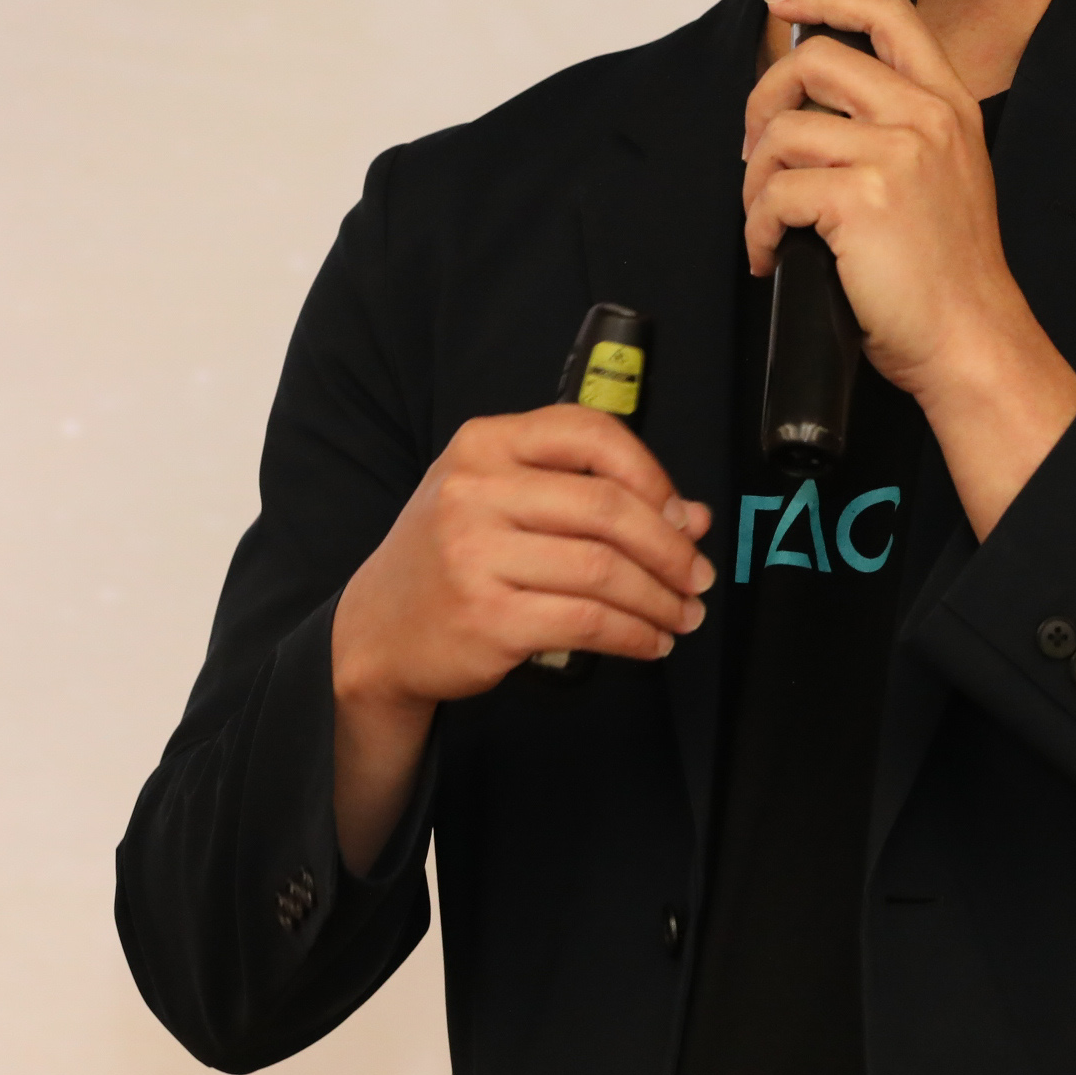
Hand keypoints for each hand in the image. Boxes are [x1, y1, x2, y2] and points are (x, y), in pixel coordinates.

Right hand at [328, 405, 710, 870]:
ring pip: (604, 570)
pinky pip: (587, 621)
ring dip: (660, 598)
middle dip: (670, 548)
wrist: (377, 631)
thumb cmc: (452, 556)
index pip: (589, 433)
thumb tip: (692, 516)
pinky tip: (651, 641)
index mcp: (484, 444)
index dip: (651, 473)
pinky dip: (634, 634)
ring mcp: (476, 555)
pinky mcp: (488, 618)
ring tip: (683, 614)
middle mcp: (475, 491)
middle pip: (607, 508)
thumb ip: (587, 494)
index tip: (681, 513)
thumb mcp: (500, 499)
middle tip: (699, 576)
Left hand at [741, 0, 1075, 535]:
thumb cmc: (950, 273)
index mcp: (948, 104)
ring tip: (766, 220)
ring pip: (783, 130)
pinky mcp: (861, 199)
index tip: (783, 4)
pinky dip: (756, 228)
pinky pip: (774, 193)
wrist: (972, 339)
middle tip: (756, 148)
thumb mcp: (947, 174)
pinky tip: (770, 255)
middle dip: (764, 100)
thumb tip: (815, 108)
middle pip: (814, 60)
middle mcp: (925, 117)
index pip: (888, 14)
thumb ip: (900, 128)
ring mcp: (895, 155)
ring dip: (754, 180)